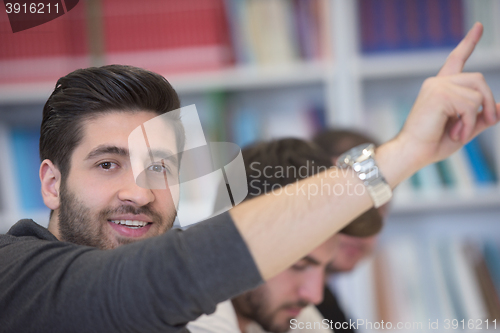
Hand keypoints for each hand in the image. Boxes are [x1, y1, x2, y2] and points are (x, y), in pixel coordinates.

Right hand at [397, 22, 499, 167]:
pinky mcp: (439, 95)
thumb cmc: (432, 143)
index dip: (469, 42)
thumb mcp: (464, 129)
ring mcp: (437, 86)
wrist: (412, 152)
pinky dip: (469, 123)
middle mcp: (437, 82)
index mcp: (441, 87)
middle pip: (478, 79)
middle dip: (488, 102)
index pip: (457, 59)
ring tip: (459, 132)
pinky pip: (470, 106)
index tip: (479, 26)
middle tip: (488, 121)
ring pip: (477, 95)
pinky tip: (455, 132)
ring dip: (475, 118)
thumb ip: (481, 117)